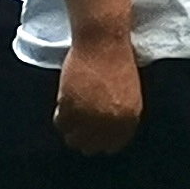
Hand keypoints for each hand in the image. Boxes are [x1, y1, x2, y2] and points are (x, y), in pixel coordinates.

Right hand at [56, 38, 144, 155]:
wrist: (103, 41)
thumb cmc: (117, 59)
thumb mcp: (127, 93)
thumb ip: (117, 115)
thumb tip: (101, 133)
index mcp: (129, 118)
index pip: (112, 146)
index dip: (100, 141)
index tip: (92, 135)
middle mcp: (110, 122)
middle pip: (90, 147)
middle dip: (84, 137)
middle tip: (78, 124)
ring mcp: (90, 117)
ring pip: (73, 139)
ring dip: (70, 128)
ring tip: (70, 113)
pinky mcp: (71, 107)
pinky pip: (60, 123)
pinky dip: (60, 116)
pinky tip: (64, 102)